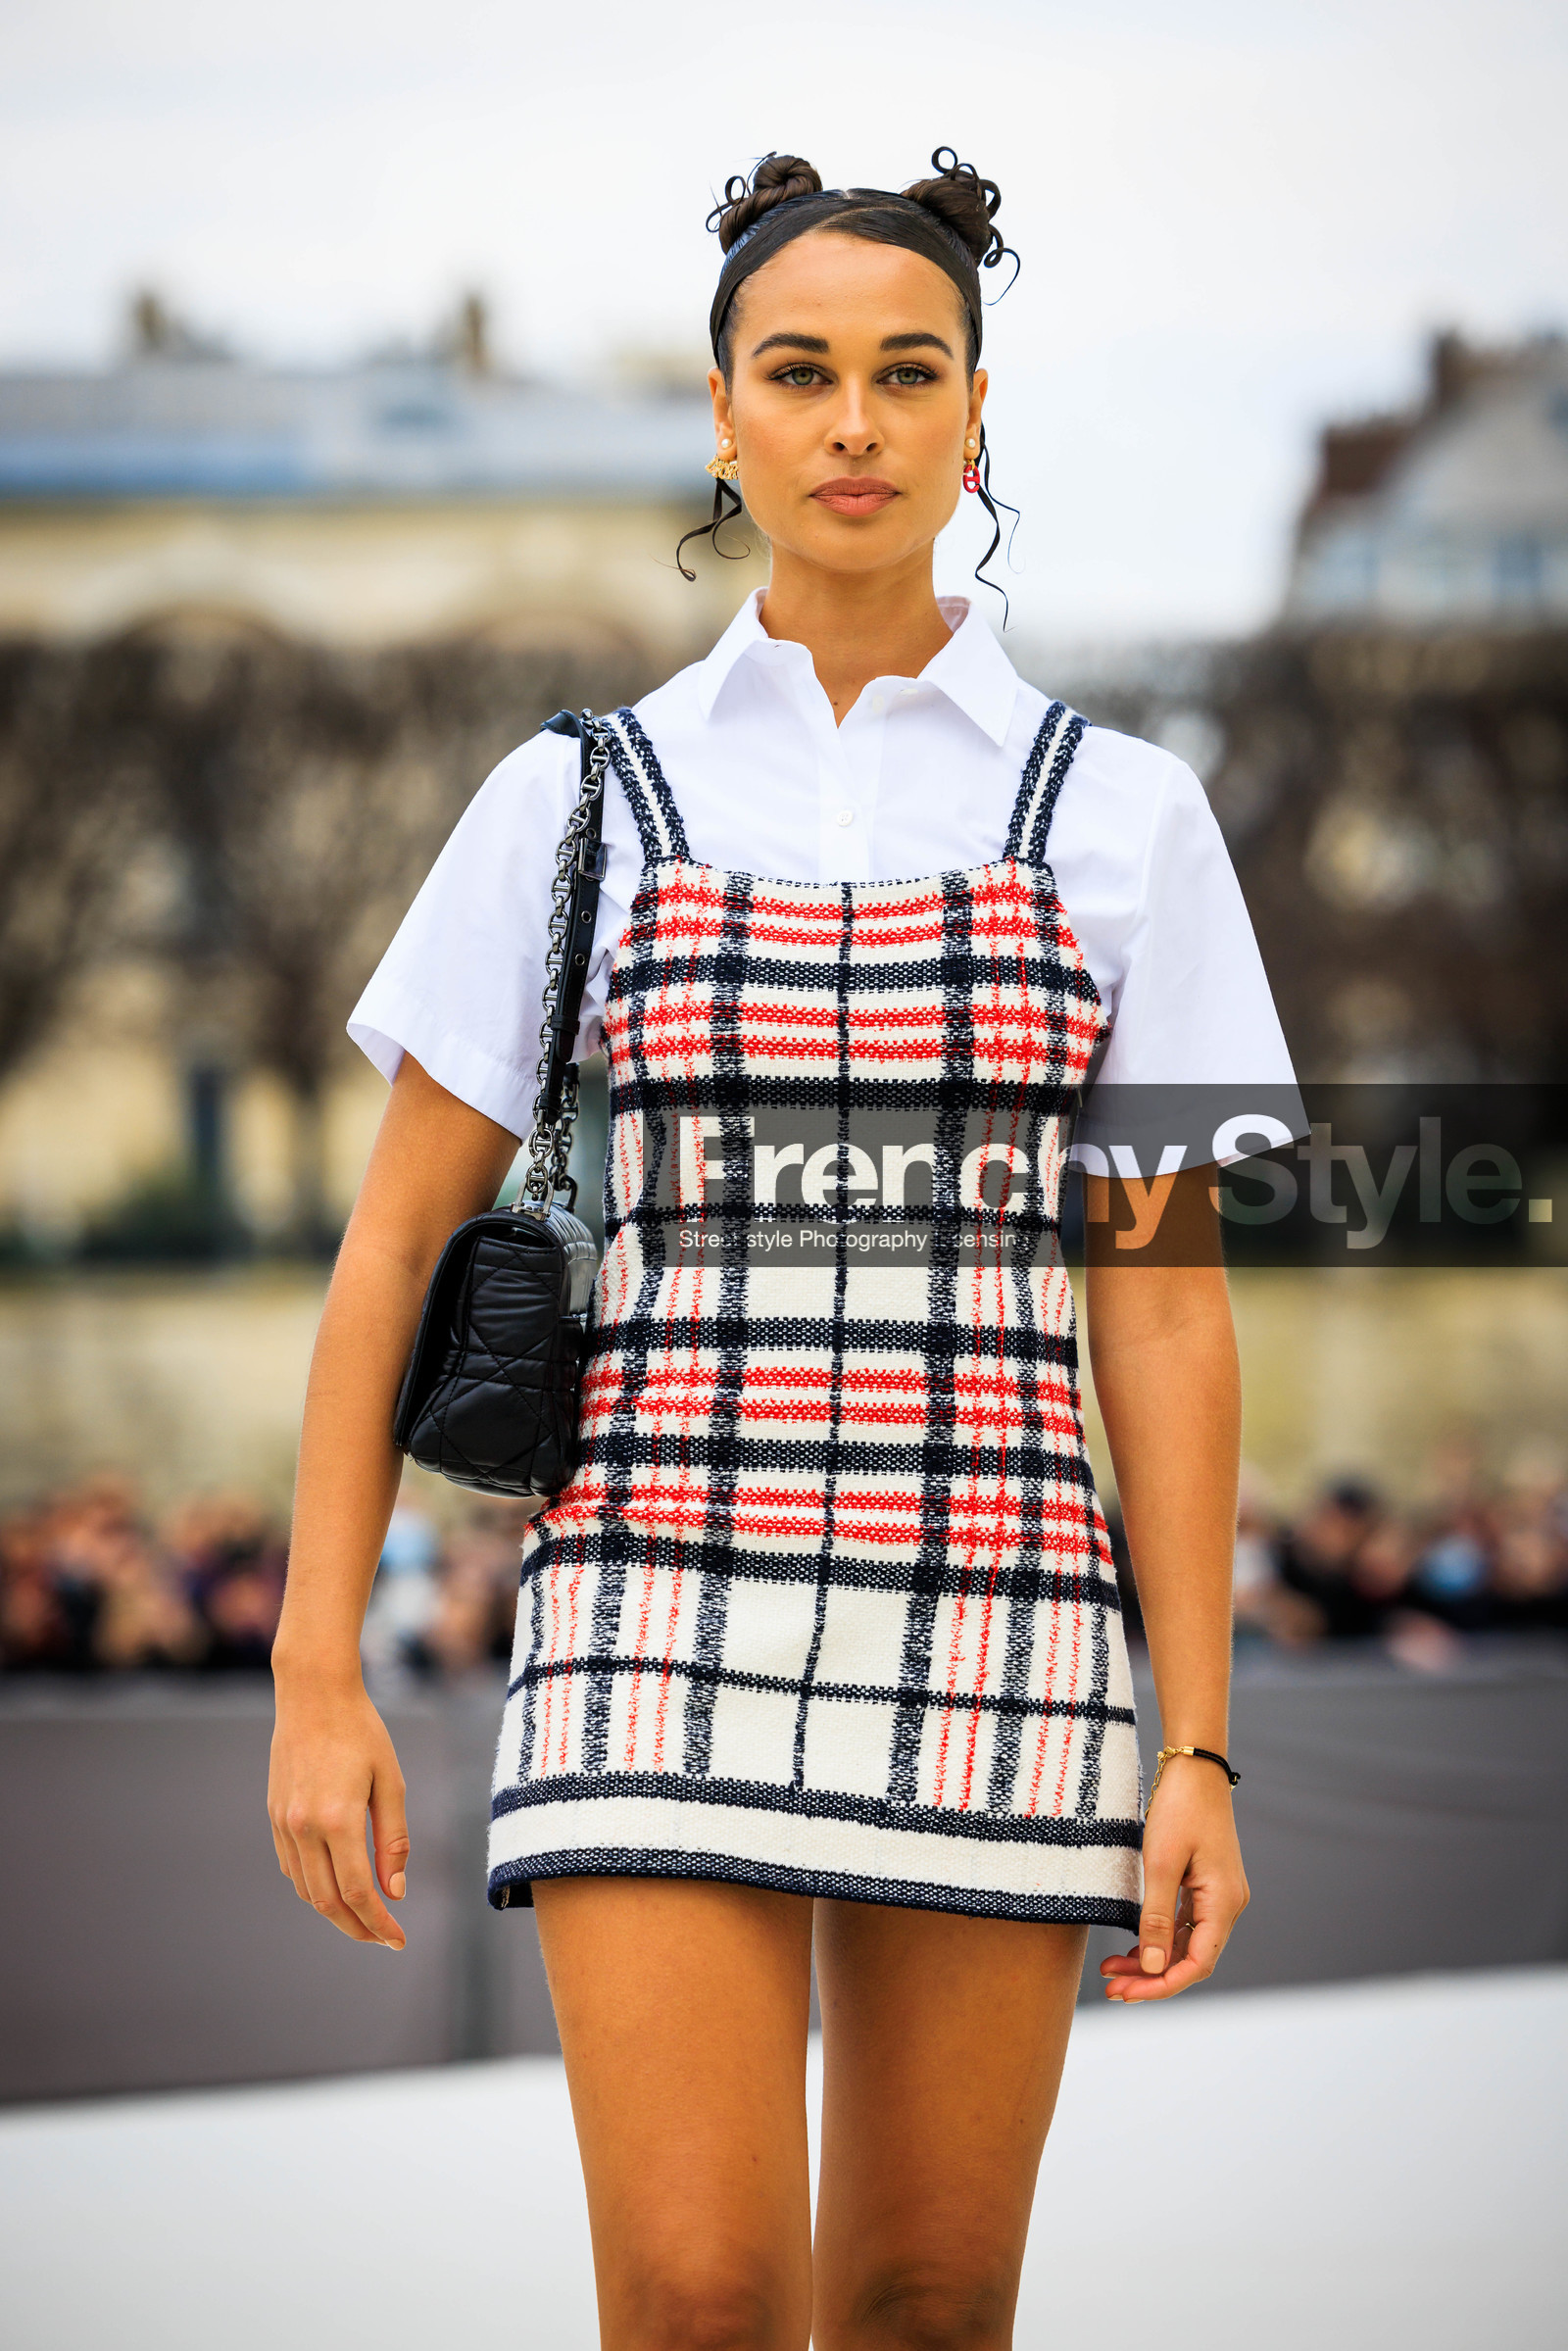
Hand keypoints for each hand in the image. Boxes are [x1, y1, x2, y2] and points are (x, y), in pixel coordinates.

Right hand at [268, 1673, 409, 1949]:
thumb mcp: (390, 1781)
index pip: (358, 1893)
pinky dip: (314, 1886)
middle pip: (328, 1902)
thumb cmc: (361, 1733)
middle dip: (357, 1928)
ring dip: (334, 1912)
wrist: (313, 1694)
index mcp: (338, 1820)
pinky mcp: (274, 1816)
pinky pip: (292, 1867)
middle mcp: (304, 1828)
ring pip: (306, 1890)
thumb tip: (394, 1892)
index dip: (379, 1923)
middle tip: (383, 1938)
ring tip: (364, 1917)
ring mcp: (284, 1823)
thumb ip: (393, 1840)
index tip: (398, 1940)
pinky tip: (336, 1885)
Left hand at [1100, 1757, 1247, 2002]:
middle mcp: (1228, 1905)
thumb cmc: (1179, 1808)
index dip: (1162, 1985)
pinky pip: (1186, 1925)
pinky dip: (1160, 1939)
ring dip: (1153, 1960)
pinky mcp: (1207, 1885)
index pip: (1197, 1965)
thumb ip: (1157, 1918)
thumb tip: (1154, 1966)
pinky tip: (1134, 1947)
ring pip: (1186, 1944)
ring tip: (1113, 1971)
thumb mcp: (1161, 1863)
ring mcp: (1219, 1895)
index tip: (1127, 1993)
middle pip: (1191, 1959)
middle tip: (1111, 1988)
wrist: (1195, 1767)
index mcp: (1224, 1903)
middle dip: (1152, 1977)